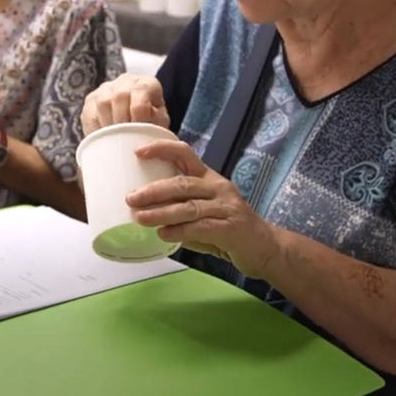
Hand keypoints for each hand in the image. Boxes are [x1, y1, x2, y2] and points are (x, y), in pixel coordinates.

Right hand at [81, 74, 168, 134]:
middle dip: (121, 121)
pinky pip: (90, 113)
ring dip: (108, 125)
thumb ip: (158, 124)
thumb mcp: (160, 121)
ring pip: (102, 103)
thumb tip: (148, 133)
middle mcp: (126, 81)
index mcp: (146, 83)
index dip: (139, 116)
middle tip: (125, 140)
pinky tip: (102, 140)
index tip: (140, 134)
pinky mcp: (91, 99)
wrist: (137, 116)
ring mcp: (106, 88)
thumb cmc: (151, 120)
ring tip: (114, 141)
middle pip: (119, 96)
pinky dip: (95, 129)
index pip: (141, 94)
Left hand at [126, 140, 281, 278]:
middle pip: (182, 183)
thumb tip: (142, 211)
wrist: (264, 247)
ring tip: (140, 218)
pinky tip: (163, 235)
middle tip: (130, 197)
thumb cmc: (227, 227)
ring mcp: (227, 207)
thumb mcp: (203, 211)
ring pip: (189, 206)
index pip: (185, 153)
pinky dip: (179, 231)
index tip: (138, 152)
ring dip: (161, 212)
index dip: (162, 149)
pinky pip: (201, 227)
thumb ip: (178, 209)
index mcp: (209, 177)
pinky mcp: (232, 228)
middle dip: (153, 190)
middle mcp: (218, 187)